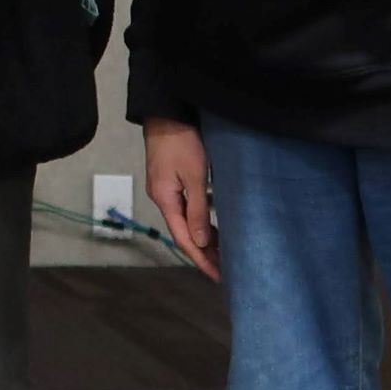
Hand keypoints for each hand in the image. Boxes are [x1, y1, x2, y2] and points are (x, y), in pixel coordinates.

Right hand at [143, 118, 219, 281]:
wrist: (166, 112)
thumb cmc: (182, 142)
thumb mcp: (195, 176)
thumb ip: (198, 209)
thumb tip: (201, 242)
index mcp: (166, 199)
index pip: (184, 239)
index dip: (201, 259)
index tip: (219, 277)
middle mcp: (163, 197)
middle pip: (184, 232)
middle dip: (205, 252)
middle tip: (227, 269)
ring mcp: (166, 188)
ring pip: (186, 221)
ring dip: (205, 237)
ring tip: (225, 251)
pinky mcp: (171, 179)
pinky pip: (187, 208)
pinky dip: (201, 220)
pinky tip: (214, 224)